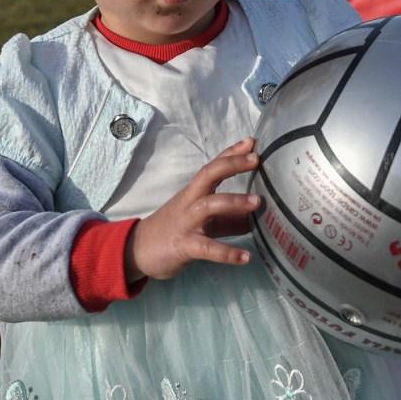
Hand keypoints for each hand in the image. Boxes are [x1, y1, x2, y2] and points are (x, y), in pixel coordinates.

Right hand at [124, 137, 262, 281]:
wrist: (137, 250)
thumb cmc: (174, 231)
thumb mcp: (204, 221)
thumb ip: (229, 217)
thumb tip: (262, 217)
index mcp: (195, 193)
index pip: (213, 167)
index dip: (231, 153)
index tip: (251, 142)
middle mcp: (190, 202)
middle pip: (208, 175)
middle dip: (231, 164)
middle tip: (256, 159)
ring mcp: (186, 222)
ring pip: (208, 205)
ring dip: (233, 201)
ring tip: (258, 202)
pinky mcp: (184, 245)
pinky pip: (207, 248)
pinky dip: (227, 252)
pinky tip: (245, 257)